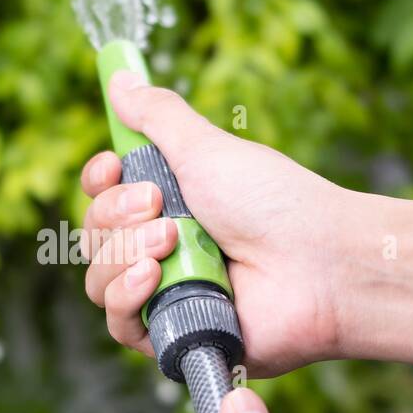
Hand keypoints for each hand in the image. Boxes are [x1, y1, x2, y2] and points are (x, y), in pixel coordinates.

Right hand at [81, 73, 412, 375]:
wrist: (318, 265)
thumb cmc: (274, 204)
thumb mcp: (207, 148)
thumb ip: (157, 116)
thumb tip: (120, 76)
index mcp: (171, 203)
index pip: (103, 198)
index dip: (98, 183)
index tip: (110, 166)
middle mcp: (164, 250)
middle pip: (93, 236)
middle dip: (115, 215)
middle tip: (159, 204)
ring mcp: (168, 296)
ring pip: (98, 280)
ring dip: (123, 254)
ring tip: (171, 242)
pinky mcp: (174, 336)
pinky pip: (120, 325)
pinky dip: (126, 296)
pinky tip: (153, 278)